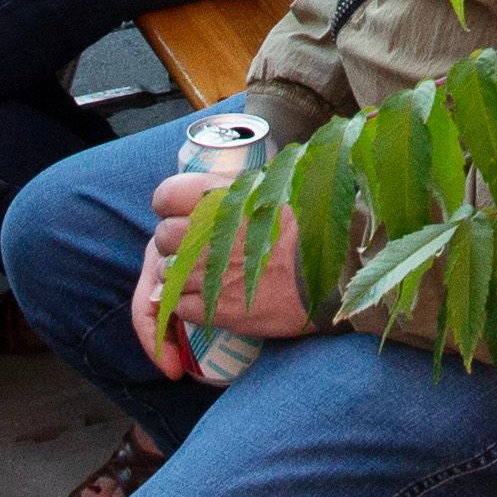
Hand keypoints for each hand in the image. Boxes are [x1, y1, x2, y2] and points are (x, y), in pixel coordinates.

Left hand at [131, 167, 319, 378]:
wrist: (333, 275)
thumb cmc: (310, 230)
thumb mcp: (277, 192)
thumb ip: (242, 192)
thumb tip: (225, 190)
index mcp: (222, 200)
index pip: (166, 196)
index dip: (168, 206)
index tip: (178, 214)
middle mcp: (208, 232)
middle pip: (163, 237)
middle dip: (175, 244)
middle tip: (198, 249)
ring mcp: (207, 271)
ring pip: (168, 273)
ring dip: (182, 276)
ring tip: (207, 276)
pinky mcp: (213, 306)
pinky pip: (179, 306)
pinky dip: (190, 305)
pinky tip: (212, 299)